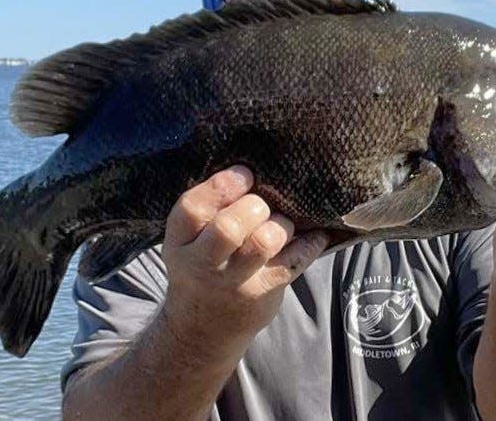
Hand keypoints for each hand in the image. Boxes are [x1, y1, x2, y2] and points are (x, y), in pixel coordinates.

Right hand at [160, 166, 328, 347]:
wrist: (202, 329)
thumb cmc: (203, 267)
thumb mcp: (189, 242)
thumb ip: (210, 210)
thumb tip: (255, 166)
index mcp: (180, 242)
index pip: (193, 209)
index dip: (222, 186)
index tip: (245, 175)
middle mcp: (202, 264)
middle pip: (228, 228)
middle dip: (253, 206)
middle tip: (262, 205)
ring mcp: (233, 282)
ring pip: (264, 242)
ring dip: (281, 225)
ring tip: (280, 224)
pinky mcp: (263, 293)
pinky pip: (296, 260)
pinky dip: (311, 242)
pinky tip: (315, 234)